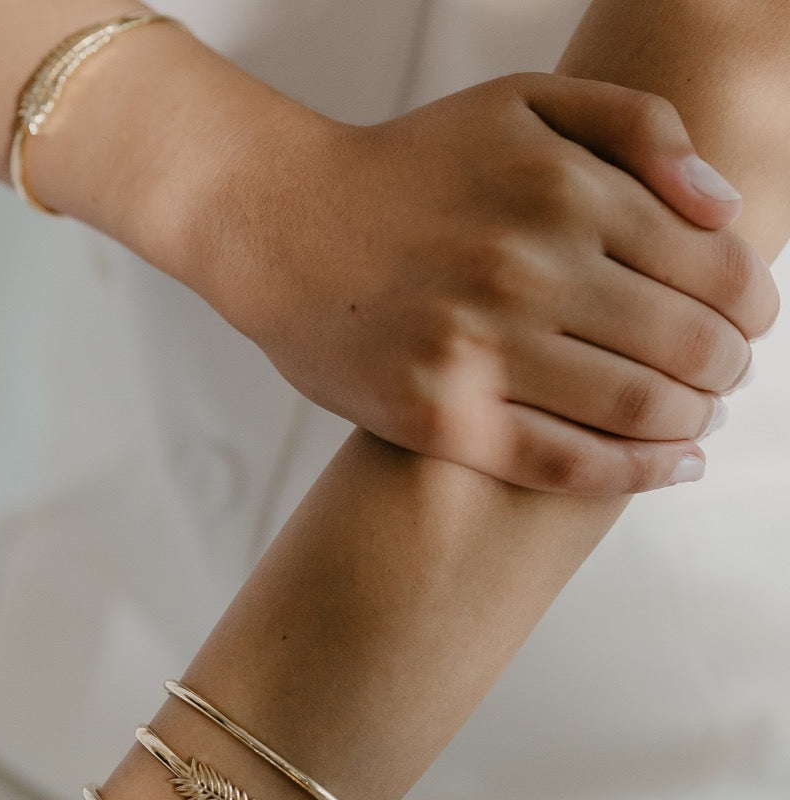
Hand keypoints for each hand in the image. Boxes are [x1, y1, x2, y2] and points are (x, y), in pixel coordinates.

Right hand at [188, 73, 779, 493]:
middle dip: (729, 369)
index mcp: (563, 192)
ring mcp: (479, 351)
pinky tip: (668, 467)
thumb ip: (639, 131)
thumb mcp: (524, 102)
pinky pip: (560, 462)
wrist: (283, 226)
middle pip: (685, 345)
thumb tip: (724, 210)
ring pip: (633, 408)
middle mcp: (527, 271)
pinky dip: (630, 473)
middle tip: (726, 378)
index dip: (753, 305)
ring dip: (690, 422)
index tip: (751, 324)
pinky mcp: (438, 417)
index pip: (713, 267)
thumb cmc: (407, 170)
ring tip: (697, 421)